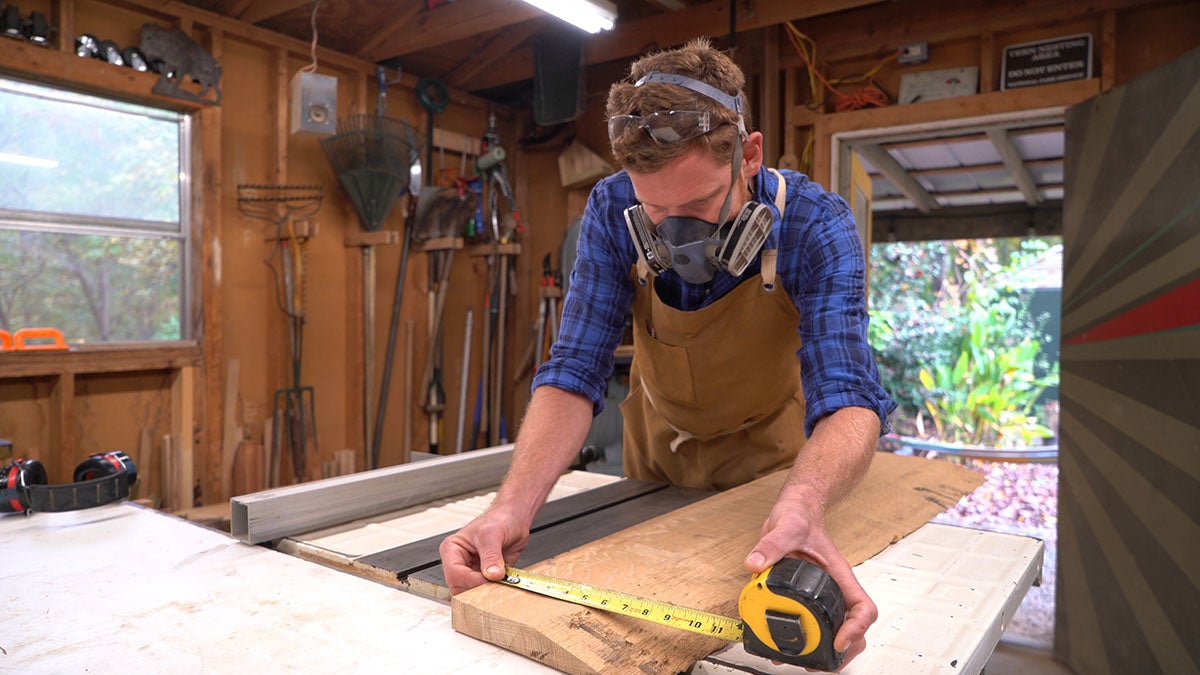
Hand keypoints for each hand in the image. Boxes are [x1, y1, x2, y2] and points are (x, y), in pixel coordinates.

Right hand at [439, 507, 530, 594]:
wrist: (514, 519)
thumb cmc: (499, 519)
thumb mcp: (493, 534)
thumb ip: (491, 555)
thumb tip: (492, 574)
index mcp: (452, 550)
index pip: (454, 573)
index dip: (471, 580)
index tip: (489, 579)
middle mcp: (459, 562)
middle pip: (459, 587)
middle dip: (477, 588)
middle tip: (495, 584)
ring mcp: (472, 571)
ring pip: (471, 593)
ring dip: (486, 591)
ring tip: (501, 582)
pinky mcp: (485, 578)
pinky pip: (486, 591)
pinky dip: (495, 591)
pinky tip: (505, 583)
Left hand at [743, 493, 877, 670]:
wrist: (794, 511)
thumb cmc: (799, 517)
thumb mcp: (786, 527)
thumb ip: (771, 544)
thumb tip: (755, 563)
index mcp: (839, 576)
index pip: (863, 608)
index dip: (856, 629)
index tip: (839, 641)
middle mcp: (833, 589)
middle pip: (854, 630)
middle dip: (842, 652)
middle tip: (819, 663)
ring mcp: (820, 596)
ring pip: (834, 632)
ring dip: (824, 652)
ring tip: (802, 663)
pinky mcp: (803, 597)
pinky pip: (811, 624)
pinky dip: (803, 641)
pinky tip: (783, 648)